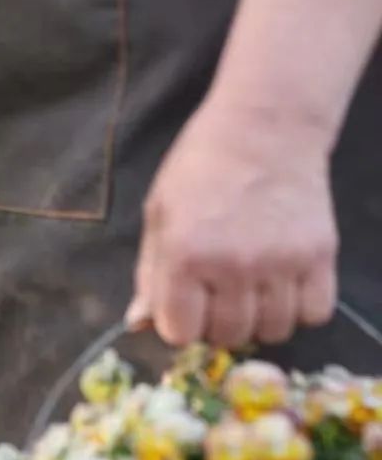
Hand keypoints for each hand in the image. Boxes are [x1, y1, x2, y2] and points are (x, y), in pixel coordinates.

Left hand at [128, 102, 338, 348]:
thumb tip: (139, 325)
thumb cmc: (203, 166)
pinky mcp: (319, 254)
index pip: (181, 334)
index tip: (188, 303)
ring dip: (260, 320)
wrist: (267, 122)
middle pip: (227, 337)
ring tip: (255, 290)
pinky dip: (301, 309)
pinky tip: (286, 287)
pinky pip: (314, 314)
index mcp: (185, 257)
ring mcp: (280, 261)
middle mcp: (233, 264)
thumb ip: (150, 275)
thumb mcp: (160, 215)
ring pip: (271, 332)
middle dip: (219, 324)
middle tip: (222, 294)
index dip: (182, 323)